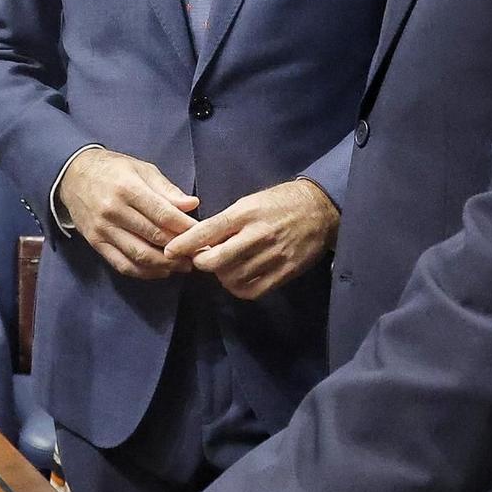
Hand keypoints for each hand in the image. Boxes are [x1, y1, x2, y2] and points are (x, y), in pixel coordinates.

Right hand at [57, 148, 198, 280]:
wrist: (72, 175)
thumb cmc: (113, 169)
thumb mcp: (141, 169)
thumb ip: (167, 189)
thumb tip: (192, 205)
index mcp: (128, 188)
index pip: (163, 214)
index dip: (186, 228)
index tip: (203, 235)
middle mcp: (114, 211)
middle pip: (154, 237)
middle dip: (180, 249)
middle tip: (199, 255)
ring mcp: (103, 230)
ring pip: (139, 255)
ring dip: (165, 265)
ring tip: (184, 266)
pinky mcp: (95, 243)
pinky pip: (122, 264)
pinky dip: (144, 273)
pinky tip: (161, 271)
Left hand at [165, 178, 338, 299]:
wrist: (321, 210)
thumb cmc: (280, 202)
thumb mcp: (251, 201)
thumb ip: (227, 221)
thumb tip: (200, 240)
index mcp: (246, 212)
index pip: (209, 230)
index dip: (186, 243)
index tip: (170, 250)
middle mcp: (258, 234)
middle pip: (217, 260)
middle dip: (202, 263)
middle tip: (201, 260)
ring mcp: (273, 255)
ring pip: (232, 278)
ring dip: (221, 276)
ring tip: (223, 267)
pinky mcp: (285, 272)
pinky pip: (252, 290)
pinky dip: (238, 288)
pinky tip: (238, 279)